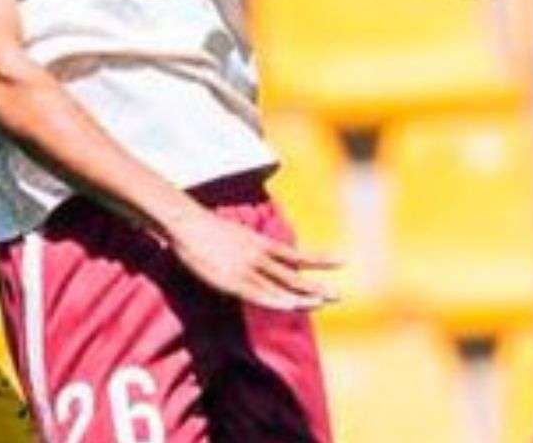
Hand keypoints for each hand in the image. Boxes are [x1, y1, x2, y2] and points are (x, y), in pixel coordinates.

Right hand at [164, 208, 339, 311]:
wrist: (189, 224)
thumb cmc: (208, 229)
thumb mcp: (238, 235)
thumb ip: (252, 246)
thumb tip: (263, 252)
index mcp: (262, 244)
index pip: (298, 256)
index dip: (321, 259)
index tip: (343, 261)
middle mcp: (261, 256)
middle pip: (294, 275)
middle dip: (317, 286)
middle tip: (339, 296)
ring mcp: (248, 269)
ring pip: (281, 286)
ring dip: (302, 297)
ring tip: (323, 303)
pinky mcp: (233, 280)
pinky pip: (260, 294)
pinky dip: (277, 300)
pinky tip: (292, 306)